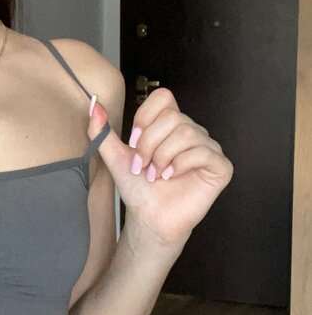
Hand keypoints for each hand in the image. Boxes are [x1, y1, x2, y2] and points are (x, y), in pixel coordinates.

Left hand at [87, 86, 233, 249]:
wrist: (148, 218)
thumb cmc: (138, 188)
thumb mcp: (115, 157)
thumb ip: (102, 132)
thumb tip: (94, 105)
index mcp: (171, 124)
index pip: (163, 97)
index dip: (144, 118)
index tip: (133, 143)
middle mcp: (192, 132)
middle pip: (173, 117)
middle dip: (150, 144)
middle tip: (143, 167)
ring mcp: (209, 148)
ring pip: (186, 133)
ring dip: (163, 157)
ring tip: (156, 176)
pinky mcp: (221, 166)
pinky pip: (203, 152)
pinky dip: (181, 164)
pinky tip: (171, 177)